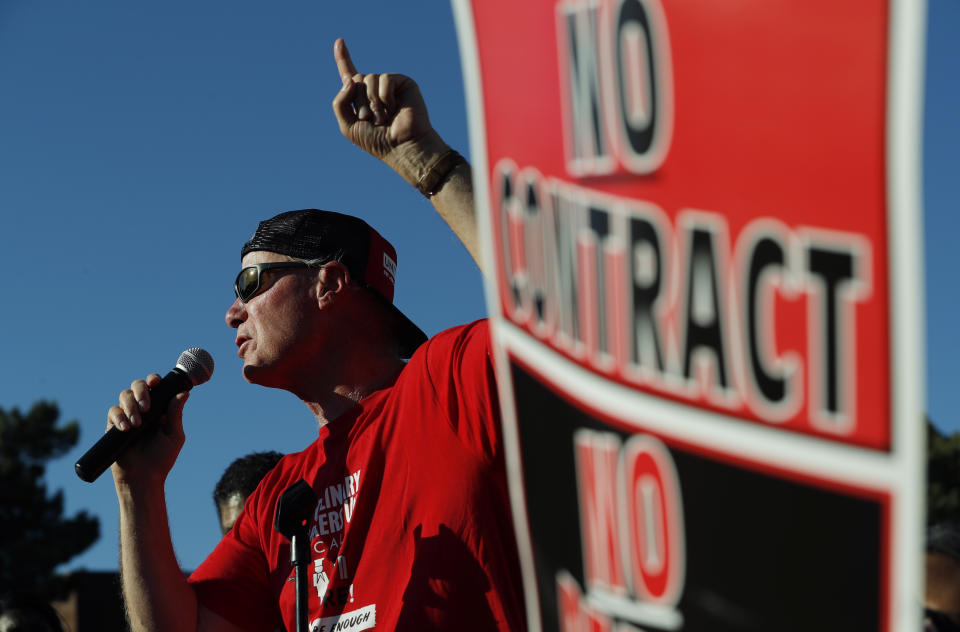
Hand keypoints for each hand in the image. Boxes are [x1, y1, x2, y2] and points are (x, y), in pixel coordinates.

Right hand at [107, 374, 188, 487]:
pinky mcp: (113, 426)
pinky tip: (126, 428)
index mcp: (159, 408)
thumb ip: (175, 414)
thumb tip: (184, 393)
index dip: (153, 380)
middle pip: (137, 386)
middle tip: (147, 408)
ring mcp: (127, 416)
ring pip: (124, 396)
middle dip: (141, 391)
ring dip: (131, 406)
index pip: (155, 387)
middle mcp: (143, 409)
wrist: (143, 478)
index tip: (155, 382)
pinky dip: (119, 417)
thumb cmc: (161, 458)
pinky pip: (112, 412)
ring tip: (137, 424)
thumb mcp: (173, 435)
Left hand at [331, 38, 447, 185]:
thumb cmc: (377, 141)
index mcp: (361, 99)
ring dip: (372, 102)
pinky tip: (394, 108)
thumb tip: (350, 79)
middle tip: (370, 120)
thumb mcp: (348, 126)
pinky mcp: (402, 83)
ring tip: (383, 118)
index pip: (349, 75)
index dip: (343, 59)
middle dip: (359, 101)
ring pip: (368, 78)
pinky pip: (384, 79)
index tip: (339, 41)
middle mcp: (374, 90)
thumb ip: (340, 103)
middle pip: (355, 79)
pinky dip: (384, 95)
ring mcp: (389, 86)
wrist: (402, 147)